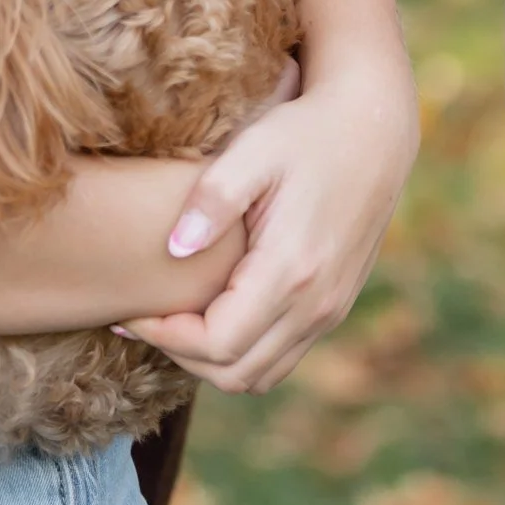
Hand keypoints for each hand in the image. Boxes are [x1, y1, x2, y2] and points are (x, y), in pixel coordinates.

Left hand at [117, 53, 418, 393]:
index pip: (216, 343)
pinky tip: (216, 310)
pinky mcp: (334, 306)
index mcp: (291, 270)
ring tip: (175, 319)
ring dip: (212, 361)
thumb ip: (212, 200)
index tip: (131, 310)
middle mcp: (316, 305)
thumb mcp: (254, 149)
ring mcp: (330, 311)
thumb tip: (173, 249)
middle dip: (181, 356)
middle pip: (235, 374)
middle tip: (145, 317)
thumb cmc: (305, 133)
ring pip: (260, 375)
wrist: (372, 129)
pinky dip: (243, 351)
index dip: (165, 337)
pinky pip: (282, 356)